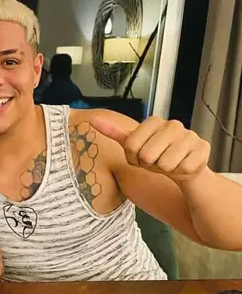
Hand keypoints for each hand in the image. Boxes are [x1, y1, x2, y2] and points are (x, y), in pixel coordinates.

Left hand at [91, 115, 210, 182]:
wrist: (182, 166)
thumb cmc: (155, 155)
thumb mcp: (133, 144)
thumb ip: (113, 132)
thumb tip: (91, 120)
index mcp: (153, 121)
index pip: (131, 145)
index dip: (133, 158)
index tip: (139, 157)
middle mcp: (173, 124)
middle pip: (147, 155)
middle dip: (148, 164)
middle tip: (156, 161)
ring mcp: (190, 135)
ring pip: (166, 164)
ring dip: (165, 169)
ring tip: (169, 163)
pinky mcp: (202, 149)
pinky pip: (183, 169)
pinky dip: (181, 172)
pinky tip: (183, 166)